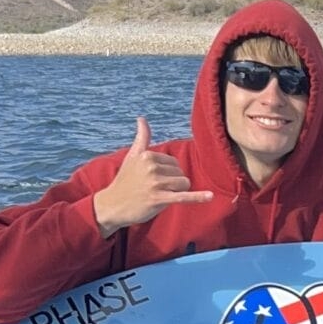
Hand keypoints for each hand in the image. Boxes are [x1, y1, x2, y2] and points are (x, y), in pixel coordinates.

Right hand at [91, 117, 212, 235]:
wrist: (112, 205)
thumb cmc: (125, 180)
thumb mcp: (132, 156)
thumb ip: (142, 138)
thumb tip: (142, 118)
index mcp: (148, 155)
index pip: (175, 163)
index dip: (168, 173)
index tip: (152, 179)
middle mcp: (151, 167)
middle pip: (181, 173)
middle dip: (172, 183)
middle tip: (153, 189)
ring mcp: (155, 183)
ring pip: (184, 184)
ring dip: (175, 192)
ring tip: (157, 195)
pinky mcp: (158, 198)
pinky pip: (183, 196)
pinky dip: (197, 197)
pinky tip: (209, 196)